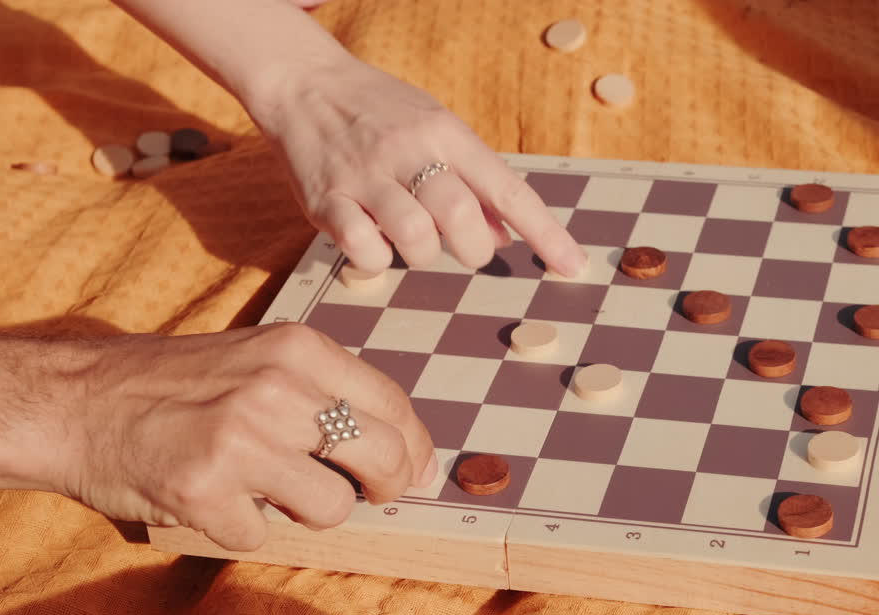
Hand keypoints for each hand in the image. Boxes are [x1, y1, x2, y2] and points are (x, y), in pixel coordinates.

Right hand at [0, 323, 435, 551]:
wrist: (76, 401)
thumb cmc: (177, 384)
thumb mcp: (262, 359)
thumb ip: (332, 395)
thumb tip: (414, 459)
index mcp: (299, 349)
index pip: (395, 406)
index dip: (416, 450)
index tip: (415, 475)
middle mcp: (276, 389)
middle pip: (384, 458)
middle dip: (384, 488)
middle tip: (361, 494)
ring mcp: (240, 441)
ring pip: (333, 508)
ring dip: (308, 512)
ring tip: (267, 489)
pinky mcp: (204, 491)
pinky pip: (262, 537)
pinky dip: (241, 529)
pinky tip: (214, 499)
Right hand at [250, 55, 588, 275]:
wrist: (304, 83)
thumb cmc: (381, 112)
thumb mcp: (436, 128)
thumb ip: (473, 179)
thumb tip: (507, 233)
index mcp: (446, 134)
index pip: (508, 190)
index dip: (546, 234)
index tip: (574, 266)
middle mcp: (409, 153)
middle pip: (462, 221)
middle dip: (472, 249)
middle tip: (460, 243)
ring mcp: (366, 178)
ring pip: (416, 241)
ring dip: (422, 253)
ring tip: (409, 234)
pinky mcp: (326, 202)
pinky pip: (365, 251)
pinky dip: (376, 259)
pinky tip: (371, 236)